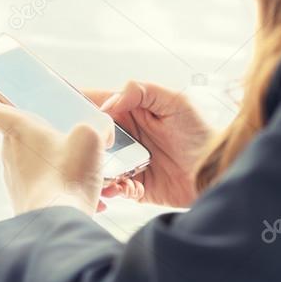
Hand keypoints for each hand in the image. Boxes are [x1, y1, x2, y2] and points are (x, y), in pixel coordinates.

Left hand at [0, 97, 109, 214]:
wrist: (57, 224)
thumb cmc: (68, 175)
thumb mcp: (90, 138)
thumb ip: (96, 127)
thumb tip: (101, 132)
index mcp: (18, 129)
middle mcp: (9, 152)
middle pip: (20, 135)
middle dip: (44, 137)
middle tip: (68, 140)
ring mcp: (14, 179)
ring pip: (34, 163)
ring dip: (55, 164)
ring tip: (81, 172)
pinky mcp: (23, 201)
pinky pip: (43, 186)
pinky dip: (60, 187)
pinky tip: (82, 194)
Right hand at [87, 81, 210, 206]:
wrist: (218, 172)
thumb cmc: (201, 133)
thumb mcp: (176, 101)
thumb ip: (141, 91)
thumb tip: (109, 104)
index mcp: (132, 112)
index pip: (99, 105)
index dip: (80, 106)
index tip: (62, 108)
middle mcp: (127, 137)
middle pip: (92, 139)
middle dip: (82, 144)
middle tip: (80, 149)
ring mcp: (129, 162)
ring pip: (98, 166)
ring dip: (95, 170)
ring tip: (101, 173)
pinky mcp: (136, 187)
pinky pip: (115, 189)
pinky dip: (113, 190)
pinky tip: (123, 188)